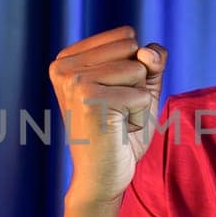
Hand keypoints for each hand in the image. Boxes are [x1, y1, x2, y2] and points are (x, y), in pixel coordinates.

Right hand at [48, 25, 167, 204]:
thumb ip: (151, 61)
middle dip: (137, 84)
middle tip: (116, 112)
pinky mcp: (88, 99)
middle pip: (133, 49)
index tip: (113, 97)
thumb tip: (146, 52)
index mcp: (69, 57)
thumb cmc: (121, 134)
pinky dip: (139, 118)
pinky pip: (141, 96)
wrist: (102, 179)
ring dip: (139, 102)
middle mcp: (64, 65)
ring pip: (139, 70)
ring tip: (116, 122)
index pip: (127, 37)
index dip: (135, 69)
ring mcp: (74, 81)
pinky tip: (117, 132)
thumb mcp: (141, 88)